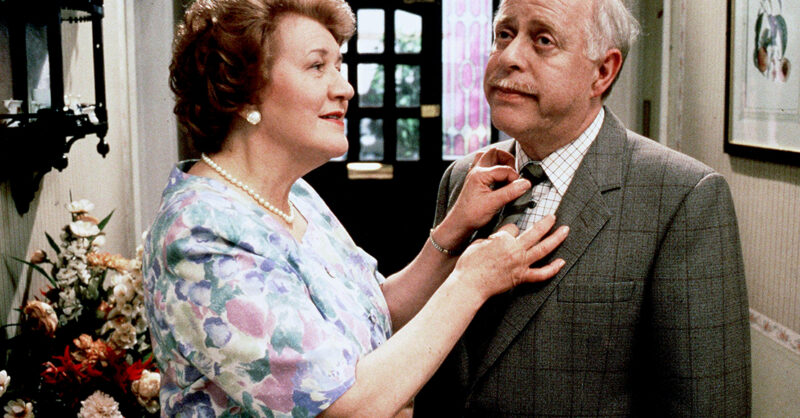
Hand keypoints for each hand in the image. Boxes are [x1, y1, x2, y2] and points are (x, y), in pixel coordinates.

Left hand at [434, 149, 530, 249]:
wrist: (459, 223)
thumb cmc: (472, 214)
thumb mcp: (493, 204)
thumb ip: (510, 192)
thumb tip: (525, 183)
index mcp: (480, 174)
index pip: (505, 169)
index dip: (515, 178)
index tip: (519, 188)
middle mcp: (476, 170)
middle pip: (494, 153)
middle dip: (507, 160)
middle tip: (513, 173)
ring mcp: (474, 174)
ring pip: (487, 156)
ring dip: (498, 161)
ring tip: (506, 173)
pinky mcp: (474, 179)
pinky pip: (483, 165)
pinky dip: (492, 167)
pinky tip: (497, 178)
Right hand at [452, 215, 567, 301]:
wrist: (470, 284)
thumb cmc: (470, 264)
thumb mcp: (479, 243)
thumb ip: (493, 238)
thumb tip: (500, 237)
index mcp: (504, 239)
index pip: (513, 228)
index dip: (510, 230)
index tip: (507, 233)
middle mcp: (515, 250)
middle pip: (536, 232)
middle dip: (546, 222)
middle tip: (553, 217)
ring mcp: (521, 264)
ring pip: (544, 249)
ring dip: (556, 238)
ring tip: (565, 231)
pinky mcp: (521, 277)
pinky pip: (541, 274)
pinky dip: (553, 269)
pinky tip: (561, 263)